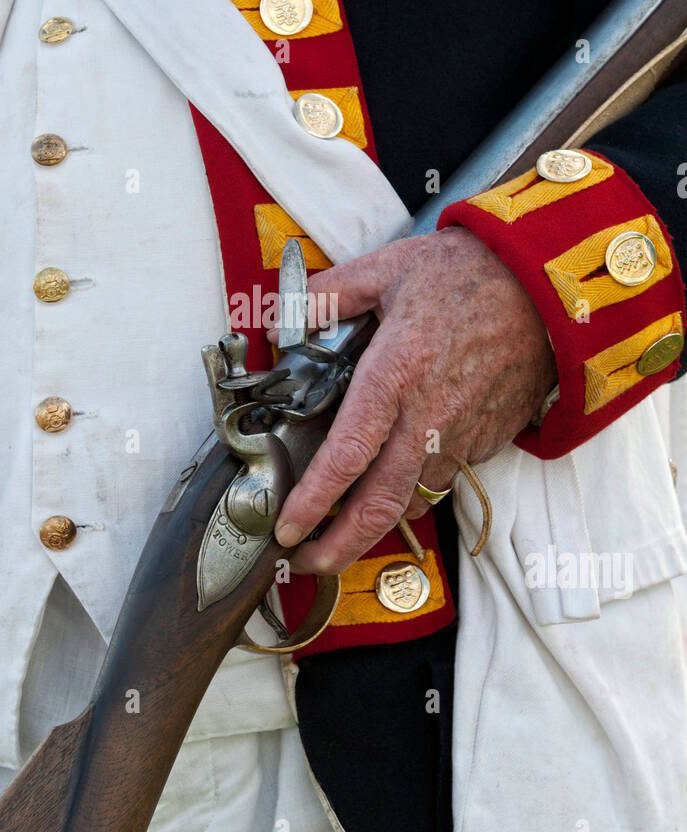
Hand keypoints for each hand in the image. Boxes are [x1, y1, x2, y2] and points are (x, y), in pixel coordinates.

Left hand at [272, 226, 556, 573]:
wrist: (550, 285)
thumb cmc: (469, 273)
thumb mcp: (387, 269)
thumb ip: (326, 297)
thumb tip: (280, 320)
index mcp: (395, 375)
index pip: (347, 455)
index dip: (314, 501)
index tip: (287, 528)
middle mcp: (429, 416)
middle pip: (380, 504)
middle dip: (339, 545)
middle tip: (308, 562)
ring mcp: (464, 433)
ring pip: (413, 498)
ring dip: (376, 523)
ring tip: (342, 532)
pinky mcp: (490, 439)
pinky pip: (443, 475)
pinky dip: (414, 488)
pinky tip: (393, 479)